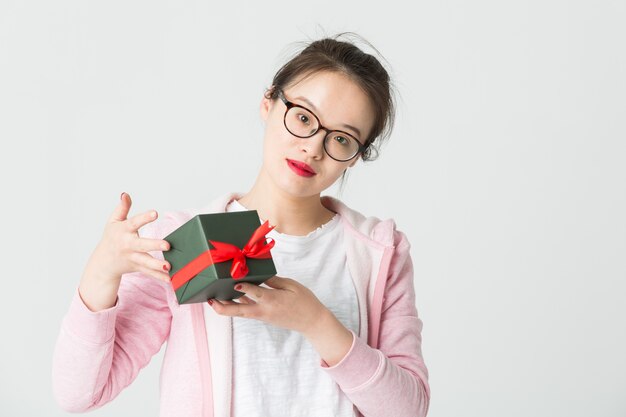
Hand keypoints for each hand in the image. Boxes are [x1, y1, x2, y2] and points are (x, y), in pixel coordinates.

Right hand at [86, 192, 171, 283]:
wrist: (103, 262)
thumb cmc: (111, 238)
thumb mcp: (114, 222)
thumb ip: (122, 208)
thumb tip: (125, 194)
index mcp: (124, 231)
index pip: (134, 223)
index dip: (144, 218)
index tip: (155, 213)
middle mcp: (128, 245)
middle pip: (142, 245)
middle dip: (154, 245)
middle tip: (167, 245)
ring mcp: (133, 258)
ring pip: (146, 262)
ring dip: (157, 265)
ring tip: (169, 266)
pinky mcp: (137, 267)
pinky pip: (149, 273)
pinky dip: (159, 277)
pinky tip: (170, 279)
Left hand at [208, 276, 328, 336]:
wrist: (311, 322)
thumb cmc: (304, 301)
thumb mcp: (291, 286)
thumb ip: (273, 280)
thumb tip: (259, 274)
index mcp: (272, 300)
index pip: (253, 293)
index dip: (242, 287)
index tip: (233, 281)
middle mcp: (263, 310)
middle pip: (237, 311)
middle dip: (221, 306)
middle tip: (209, 298)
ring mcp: (262, 316)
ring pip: (239, 313)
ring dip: (226, 307)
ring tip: (213, 298)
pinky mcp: (263, 318)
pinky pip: (246, 312)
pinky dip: (237, 306)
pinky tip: (231, 298)